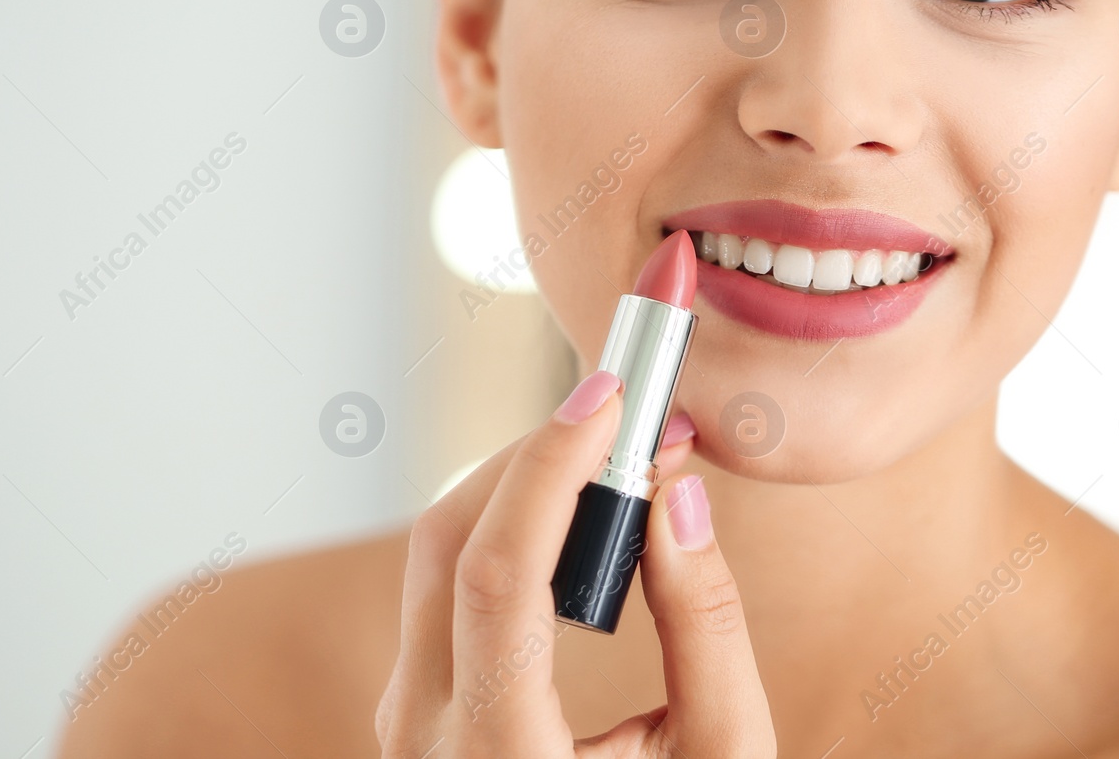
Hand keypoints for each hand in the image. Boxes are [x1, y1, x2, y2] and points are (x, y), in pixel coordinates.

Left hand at [374, 371, 776, 756]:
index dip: (550, 465)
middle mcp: (426, 733)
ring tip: (615, 445)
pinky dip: (508, 523)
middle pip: (450, 541)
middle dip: (538, 452)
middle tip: (630, 405)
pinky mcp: (421, 703)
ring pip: (437, 552)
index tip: (613, 393)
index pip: (496, 572)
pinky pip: (446, 583)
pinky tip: (575, 504)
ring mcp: (411, 718)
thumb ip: (707, 627)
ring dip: (521, 480)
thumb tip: (677, 496)